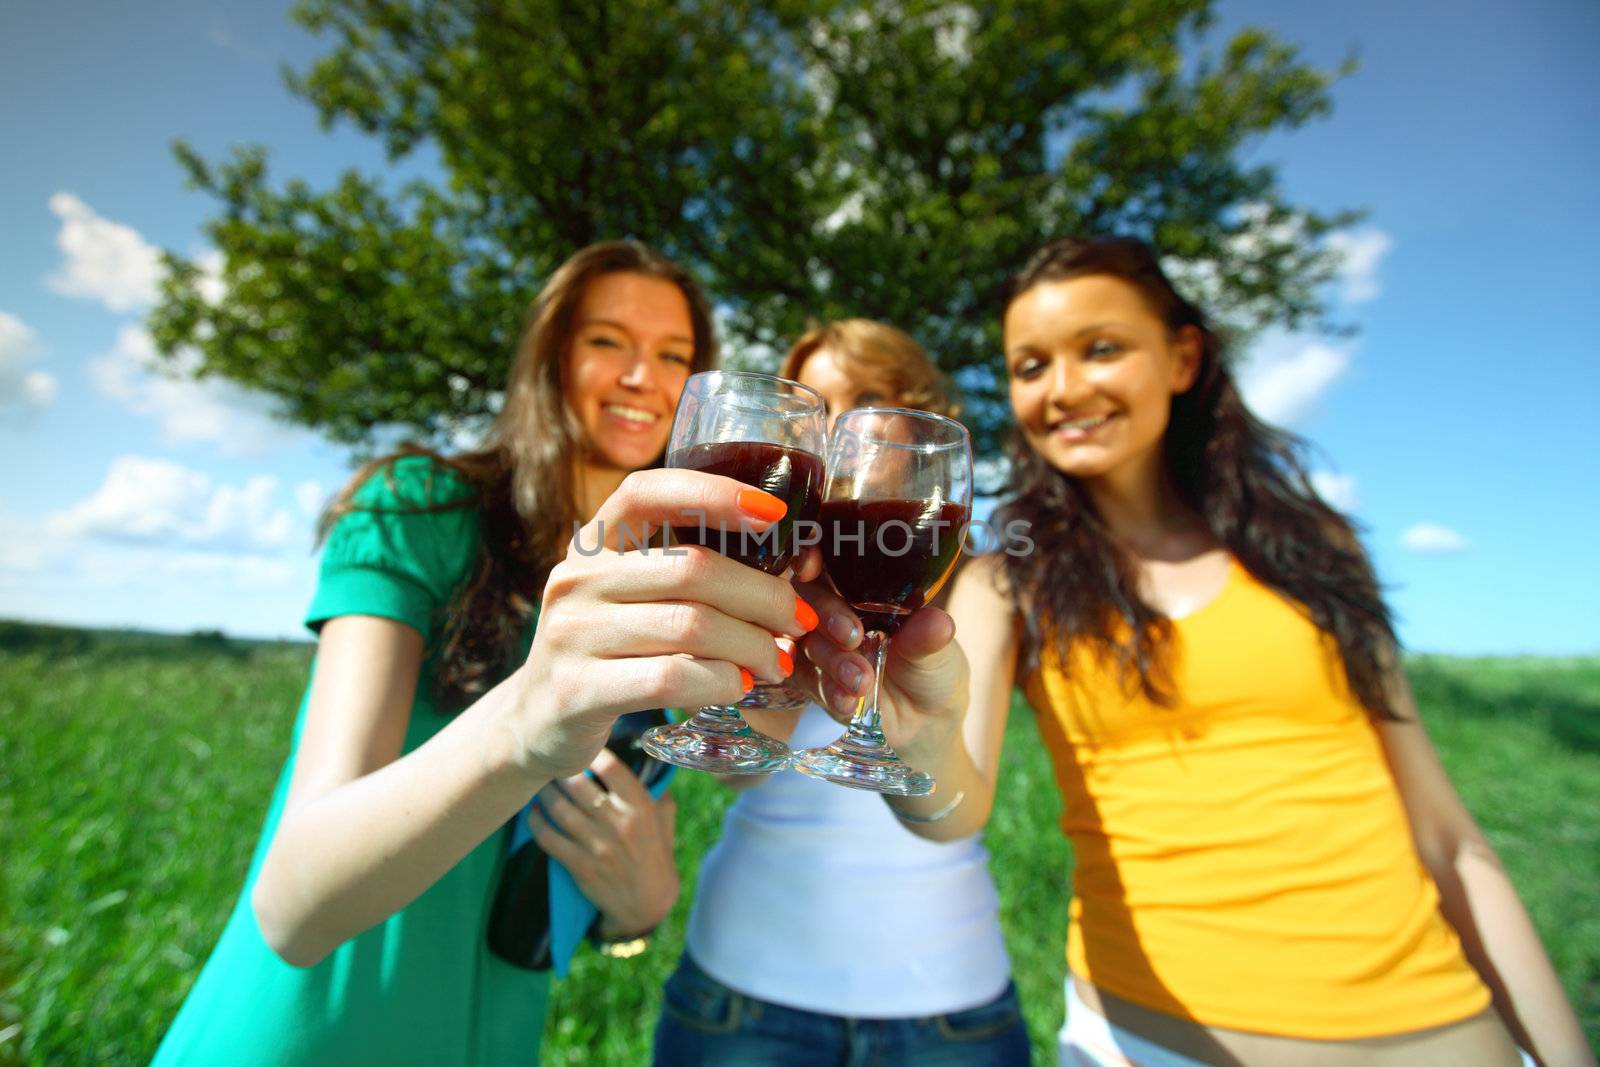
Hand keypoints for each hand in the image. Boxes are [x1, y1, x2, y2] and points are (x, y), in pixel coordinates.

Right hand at [506, 469, 813, 781]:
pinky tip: (739, 685)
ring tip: (777, 661)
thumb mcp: (627, 595)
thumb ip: (684, 573)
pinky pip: (671, 678)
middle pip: (693, 570)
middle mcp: (575, 578)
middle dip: (764, 596)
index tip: (774, 514)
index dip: (713, 493)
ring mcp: (571, 634)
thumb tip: (790, 571)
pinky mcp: (577, 690)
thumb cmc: (609, 649)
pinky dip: (721, 681)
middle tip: (799, 621)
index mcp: (592, 543)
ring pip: (691, 627)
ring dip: (752, 646)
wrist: (538, 720)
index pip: (648, 493)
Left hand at [526, 748, 678, 938]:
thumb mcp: (664, 819)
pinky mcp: (581, 867)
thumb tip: (641, 758)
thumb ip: (655, 790)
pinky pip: (548, 838)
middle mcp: (619, 824)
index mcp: (641, 808)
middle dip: (561, 771)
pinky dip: (535, 822)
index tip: (581, 747)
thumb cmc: (655, 855)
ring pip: (559, 809)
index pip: (612, 769)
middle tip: (552, 763)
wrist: (647, 904)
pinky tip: (533, 812)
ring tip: (540, 785)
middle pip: (578, 785)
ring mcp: (598, 847)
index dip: (592, 753)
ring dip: (545, 793)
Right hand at [793, 579, 969, 768]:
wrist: (926, 726)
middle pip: (810, 600)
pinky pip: (808, 681)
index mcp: (867, 592)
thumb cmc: (934, 674)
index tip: (809, 565)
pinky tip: (849, 703)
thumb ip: (929, 638)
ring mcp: (822, 649)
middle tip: (853, 638)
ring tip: (863, 682)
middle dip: (828, 616)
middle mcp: (838, 614)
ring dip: (832, 662)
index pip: (832, 564)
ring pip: (807, 643)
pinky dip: (827, 691)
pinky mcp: (815, 683)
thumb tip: (937, 622)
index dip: (813, 558)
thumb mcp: (939, 654)